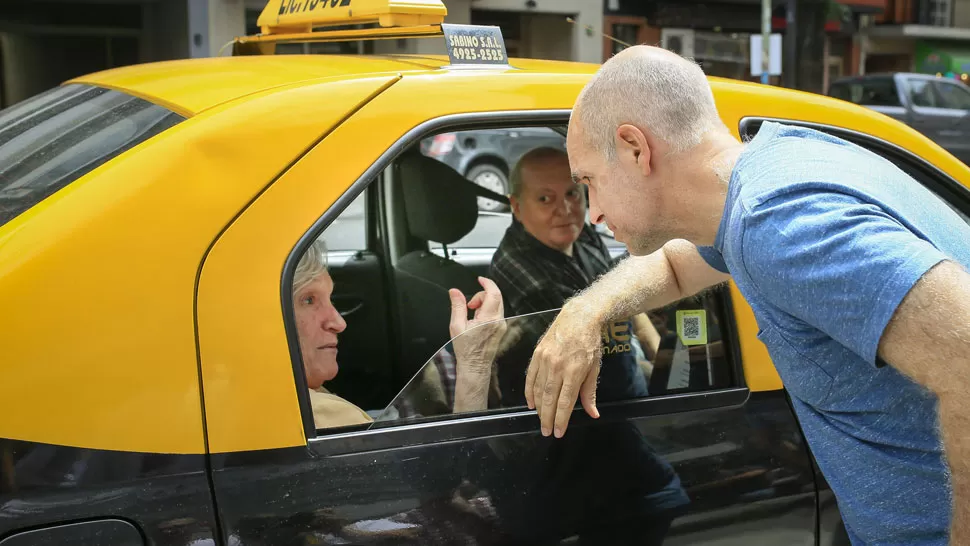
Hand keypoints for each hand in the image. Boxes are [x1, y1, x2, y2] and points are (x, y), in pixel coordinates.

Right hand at [448, 277, 506, 373]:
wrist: (474, 366)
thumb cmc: (466, 349)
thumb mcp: (456, 326)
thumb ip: (457, 306)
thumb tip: (454, 291)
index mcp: (489, 319)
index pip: (494, 294)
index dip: (488, 283)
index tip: (480, 279)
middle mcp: (499, 321)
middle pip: (496, 297)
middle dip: (482, 295)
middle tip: (470, 305)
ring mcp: (502, 325)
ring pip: (496, 304)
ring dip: (484, 303)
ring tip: (472, 315)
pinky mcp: (501, 328)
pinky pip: (496, 312)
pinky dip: (487, 311)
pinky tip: (477, 321)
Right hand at [525, 299, 602, 437]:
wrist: (579, 317)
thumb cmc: (589, 343)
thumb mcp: (594, 368)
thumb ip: (590, 392)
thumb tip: (593, 413)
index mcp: (574, 371)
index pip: (565, 402)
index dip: (561, 420)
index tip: (559, 433)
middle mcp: (557, 366)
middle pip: (549, 399)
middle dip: (547, 418)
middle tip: (547, 432)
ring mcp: (545, 359)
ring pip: (538, 390)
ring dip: (539, 408)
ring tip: (541, 421)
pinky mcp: (537, 354)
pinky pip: (530, 377)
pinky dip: (529, 392)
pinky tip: (531, 403)